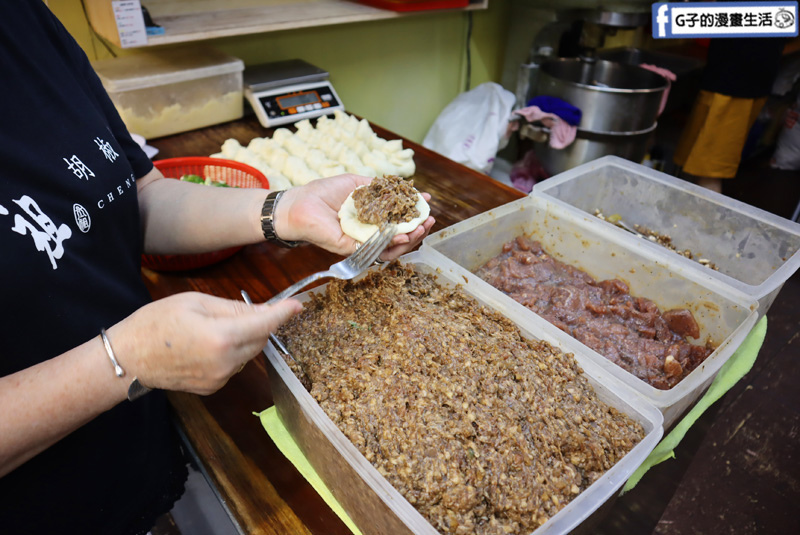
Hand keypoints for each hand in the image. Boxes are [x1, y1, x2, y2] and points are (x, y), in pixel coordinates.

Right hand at [109, 292, 301, 394]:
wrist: (127, 359)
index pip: (265, 323)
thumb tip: (262, 309)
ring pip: (248, 353)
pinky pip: (234, 365)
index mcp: (222, 337)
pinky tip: (207, 346)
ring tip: (216, 327)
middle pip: (260, 339)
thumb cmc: (156, 323)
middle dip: (259, 323)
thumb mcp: (195, 302)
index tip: (297, 305)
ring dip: (245, 338)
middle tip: (242, 310)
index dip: (283, 313)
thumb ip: (233, 308)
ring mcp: (220, 379)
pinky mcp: (213, 388)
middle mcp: (227, 362)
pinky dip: (231, 353)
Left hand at [274, 174, 434, 258]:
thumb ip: (377, 187)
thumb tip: (400, 187)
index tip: (428, 204)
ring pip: (392, 247)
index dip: (414, 214)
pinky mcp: (352, 249)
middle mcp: (367, 233)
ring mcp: (361, 243)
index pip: (397, 220)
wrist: (298, 205)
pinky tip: (404, 233)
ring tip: (422, 227)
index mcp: (370, 219)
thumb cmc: (322, 193)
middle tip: (430, 220)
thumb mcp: (356, 183)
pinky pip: (376, 250)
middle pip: (399, 236)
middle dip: (419, 229)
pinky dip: (392, 243)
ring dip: (411, 238)